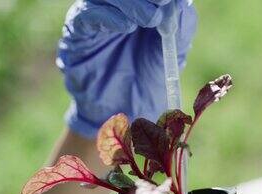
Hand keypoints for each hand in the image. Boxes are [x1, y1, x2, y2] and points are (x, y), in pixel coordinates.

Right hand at [57, 0, 196, 138]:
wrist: (124, 114)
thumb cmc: (148, 84)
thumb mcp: (172, 55)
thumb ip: (180, 28)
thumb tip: (184, 3)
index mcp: (139, 10)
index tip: (175, 0)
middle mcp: (114, 10)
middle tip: (164, 2)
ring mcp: (94, 19)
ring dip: (131, 4)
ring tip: (151, 19)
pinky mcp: (76, 34)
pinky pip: (86, 16)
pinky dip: (108, 17)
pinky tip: (126, 27)